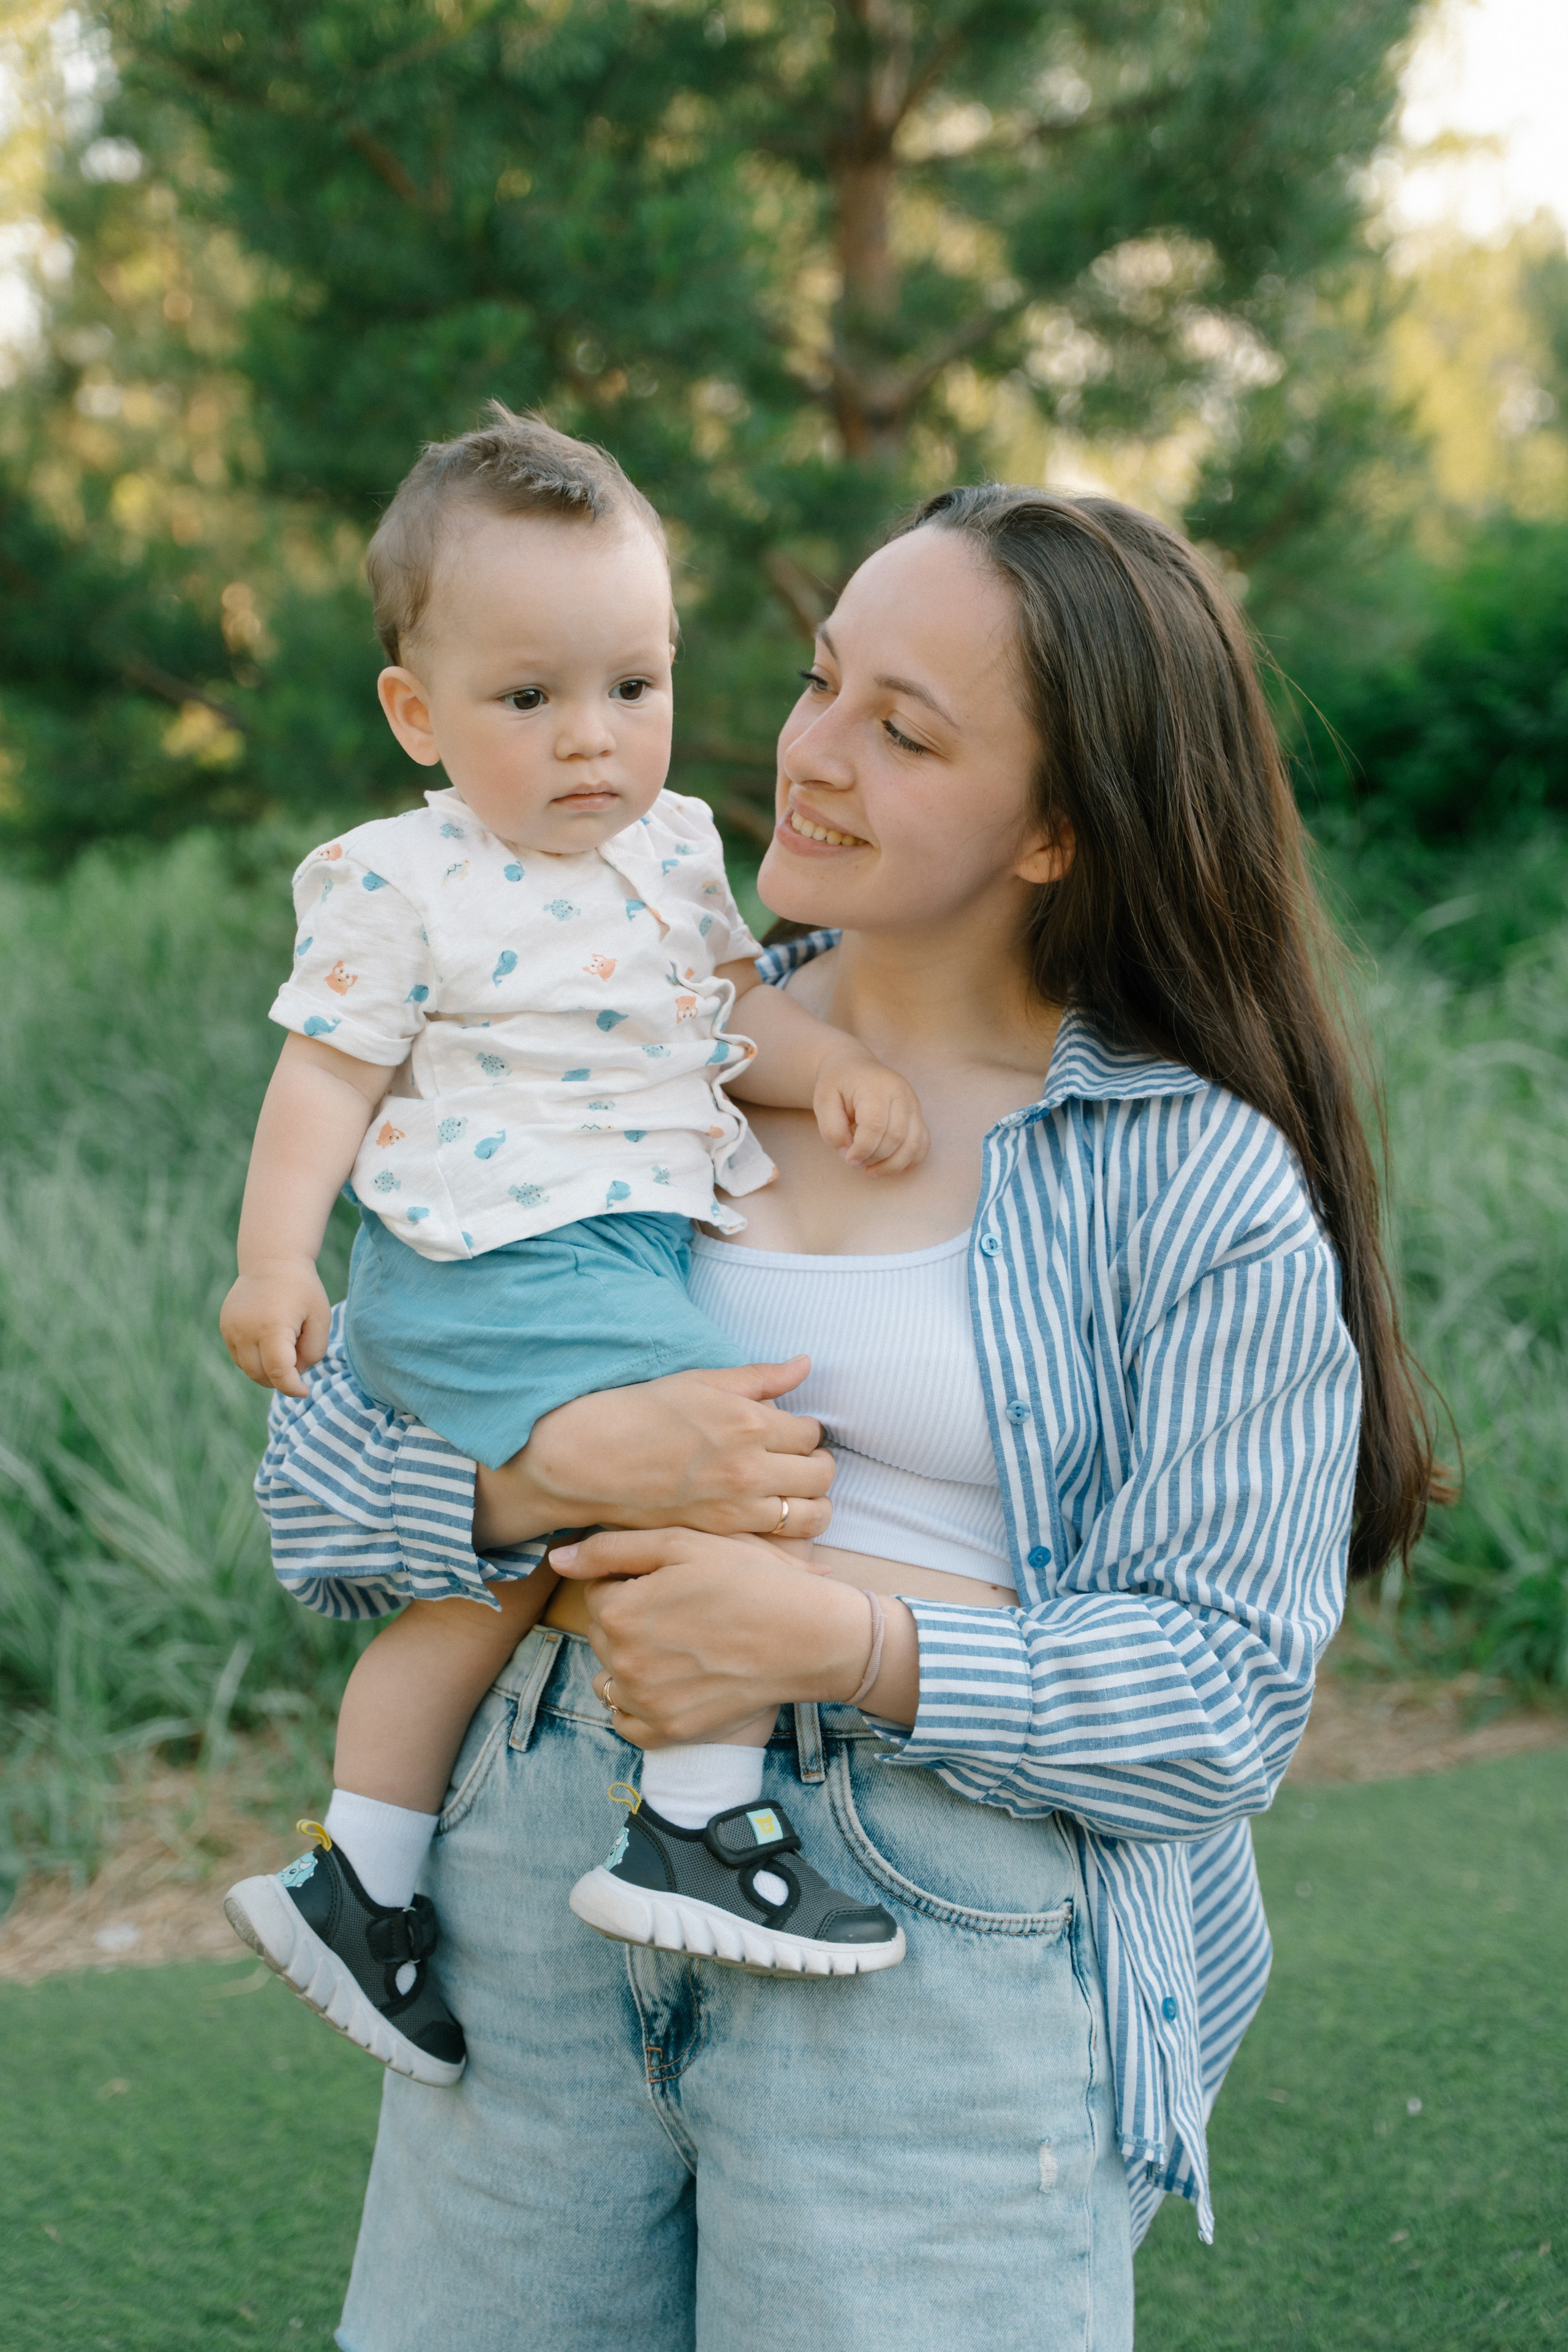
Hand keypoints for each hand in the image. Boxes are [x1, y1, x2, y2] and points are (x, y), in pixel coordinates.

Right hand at [220, 1259, 331, 1397]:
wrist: (272, 1261)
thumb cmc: (302, 1290)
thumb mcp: (321, 1317)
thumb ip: (314, 1351)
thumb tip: (297, 1373)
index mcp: (272, 1327)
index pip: (279, 1373)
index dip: (293, 1388)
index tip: (306, 1391)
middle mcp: (245, 1331)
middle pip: (260, 1375)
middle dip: (281, 1379)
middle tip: (298, 1361)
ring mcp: (231, 1329)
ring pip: (247, 1369)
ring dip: (267, 1370)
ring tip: (285, 1346)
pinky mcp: (225, 1327)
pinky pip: (239, 1357)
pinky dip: (255, 1359)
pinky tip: (270, 1341)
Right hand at [472, 1358, 835, 1550]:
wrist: (590, 1460)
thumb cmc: (641, 1413)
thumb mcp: (701, 1382)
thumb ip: (759, 1377)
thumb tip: (804, 1365)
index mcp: (749, 1422)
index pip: (811, 1433)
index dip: (806, 1432)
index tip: (792, 1433)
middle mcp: (751, 1468)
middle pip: (821, 1474)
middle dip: (818, 1466)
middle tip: (800, 1463)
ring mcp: (737, 1507)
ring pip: (811, 1514)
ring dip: (813, 1503)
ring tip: (793, 1494)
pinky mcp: (721, 1535)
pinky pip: (780, 1543)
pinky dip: (788, 1534)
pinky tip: (773, 1523)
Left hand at [549, 1526, 883, 1745]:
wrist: (808, 1637)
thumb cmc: (750, 1580)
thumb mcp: (682, 1544)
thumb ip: (611, 1549)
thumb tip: (556, 1559)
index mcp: (620, 1612)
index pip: (598, 1593)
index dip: (632, 1581)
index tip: (670, 1581)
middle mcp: (623, 1662)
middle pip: (604, 1634)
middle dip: (631, 1618)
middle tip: (682, 1608)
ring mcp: (645, 1702)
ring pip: (612, 1676)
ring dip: (633, 1660)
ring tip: (680, 1644)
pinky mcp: (669, 1731)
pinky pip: (627, 1721)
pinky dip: (638, 1704)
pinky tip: (670, 1682)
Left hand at [813, 1046, 928, 1175]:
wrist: (853, 1065)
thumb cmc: (837, 1084)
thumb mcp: (823, 1102)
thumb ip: (832, 1129)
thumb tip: (849, 1154)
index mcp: (875, 1086)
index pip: (875, 1125)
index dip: (862, 1149)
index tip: (848, 1159)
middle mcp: (900, 1093)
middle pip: (896, 1137)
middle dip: (875, 1158)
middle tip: (855, 1162)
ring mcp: (913, 1104)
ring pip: (913, 1144)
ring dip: (893, 1165)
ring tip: (872, 1171)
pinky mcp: (917, 1115)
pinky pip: (922, 1144)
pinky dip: (909, 1161)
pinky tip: (890, 1166)